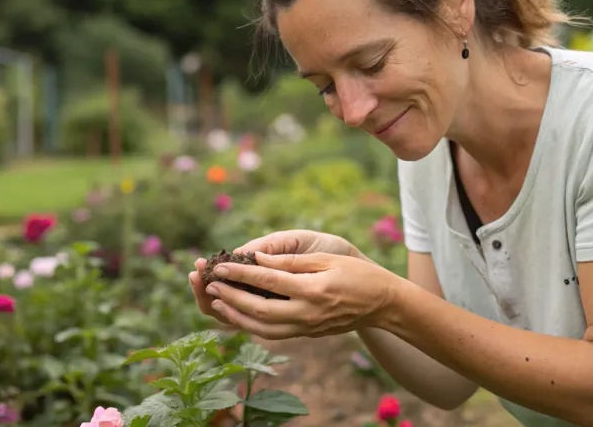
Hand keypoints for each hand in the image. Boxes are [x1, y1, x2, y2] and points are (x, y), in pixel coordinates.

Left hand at [189, 231, 365, 328]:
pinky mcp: (307, 334)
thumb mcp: (327, 259)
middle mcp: (306, 313)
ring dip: (235, 316)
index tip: (220, 264)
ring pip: (262, 328)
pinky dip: (251, 326)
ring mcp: (306, 328)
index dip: (241, 272)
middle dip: (230, 296)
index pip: (268, 281)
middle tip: (209, 283)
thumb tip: (259, 258)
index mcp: (312, 290)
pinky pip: (273, 334)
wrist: (383, 304)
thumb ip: (291, 261)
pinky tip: (238, 315)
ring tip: (216, 301)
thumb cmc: (358, 274)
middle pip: (258, 309)